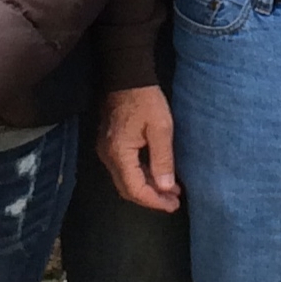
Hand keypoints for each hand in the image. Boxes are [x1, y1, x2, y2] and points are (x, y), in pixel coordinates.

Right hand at [100, 86, 179, 212]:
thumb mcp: (161, 128)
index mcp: (119, 153)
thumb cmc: (146, 99)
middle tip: (174, 201)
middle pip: (127, 189)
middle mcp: (108, 156)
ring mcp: (106, 151)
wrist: (127, 77)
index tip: (173, 205)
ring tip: (172, 190)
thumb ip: (162, 159)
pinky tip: (158, 174)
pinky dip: (142, 176)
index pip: (135, 189)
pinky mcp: (110, 145)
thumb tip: (165, 188)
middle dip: (151, 198)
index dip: (154, 201)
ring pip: (126, 181)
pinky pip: (124, 169)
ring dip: (148, 188)